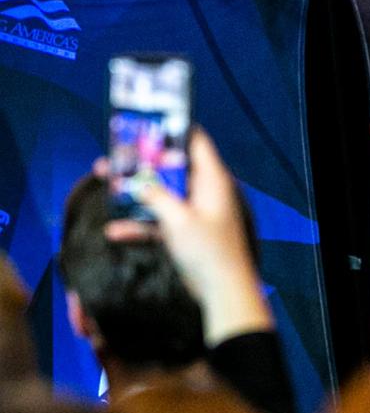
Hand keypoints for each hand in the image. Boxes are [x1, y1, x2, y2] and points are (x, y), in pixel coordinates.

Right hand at [103, 128, 273, 345]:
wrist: (222, 290)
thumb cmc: (208, 250)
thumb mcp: (178, 218)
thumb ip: (156, 196)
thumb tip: (137, 181)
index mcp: (213, 180)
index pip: (196, 143)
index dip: (174, 131)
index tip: (149, 122)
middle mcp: (205, 191)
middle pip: (172, 167)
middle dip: (144, 162)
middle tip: (117, 152)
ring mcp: (195, 212)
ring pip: (162, 194)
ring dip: (136, 191)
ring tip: (105, 178)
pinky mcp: (186, 232)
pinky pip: (159, 221)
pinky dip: (140, 224)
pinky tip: (114, 230)